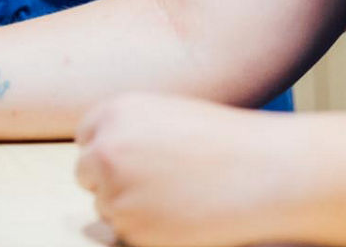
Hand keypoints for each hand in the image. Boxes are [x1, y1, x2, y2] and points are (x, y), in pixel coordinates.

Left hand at [74, 93, 294, 246]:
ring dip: (130, 206)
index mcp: (116, 112)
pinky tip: (181, 214)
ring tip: (177, 194)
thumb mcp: (167, 115)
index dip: (108, 150)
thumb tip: (102, 156)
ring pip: (105, 207)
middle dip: (110, 180)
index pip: (86, 138)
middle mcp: (106, 150)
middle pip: (86, 173)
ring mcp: (115, 192)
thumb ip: (129, 131)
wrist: (260, 169)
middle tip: (153, 182)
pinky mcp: (132, 231)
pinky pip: (125, 233)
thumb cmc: (221, 140)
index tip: (131, 159)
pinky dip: (147, 229)